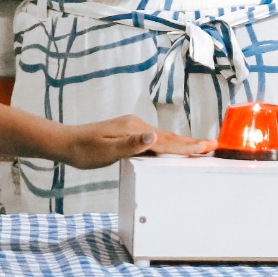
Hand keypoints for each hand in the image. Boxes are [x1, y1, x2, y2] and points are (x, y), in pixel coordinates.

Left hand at [59, 115, 215, 168]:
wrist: (65, 142)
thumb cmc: (84, 150)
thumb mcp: (107, 151)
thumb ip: (131, 145)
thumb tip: (153, 137)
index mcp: (135, 129)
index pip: (166, 141)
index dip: (188, 146)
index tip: (208, 146)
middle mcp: (136, 125)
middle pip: (168, 137)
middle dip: (191, 143)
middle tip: (212, 145)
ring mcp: (132, 128)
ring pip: (162, 138)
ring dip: (180, 143)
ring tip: (198, 147)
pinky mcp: (128, 133)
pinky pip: (153, 140)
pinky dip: (166, 144)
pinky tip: (169, 148)